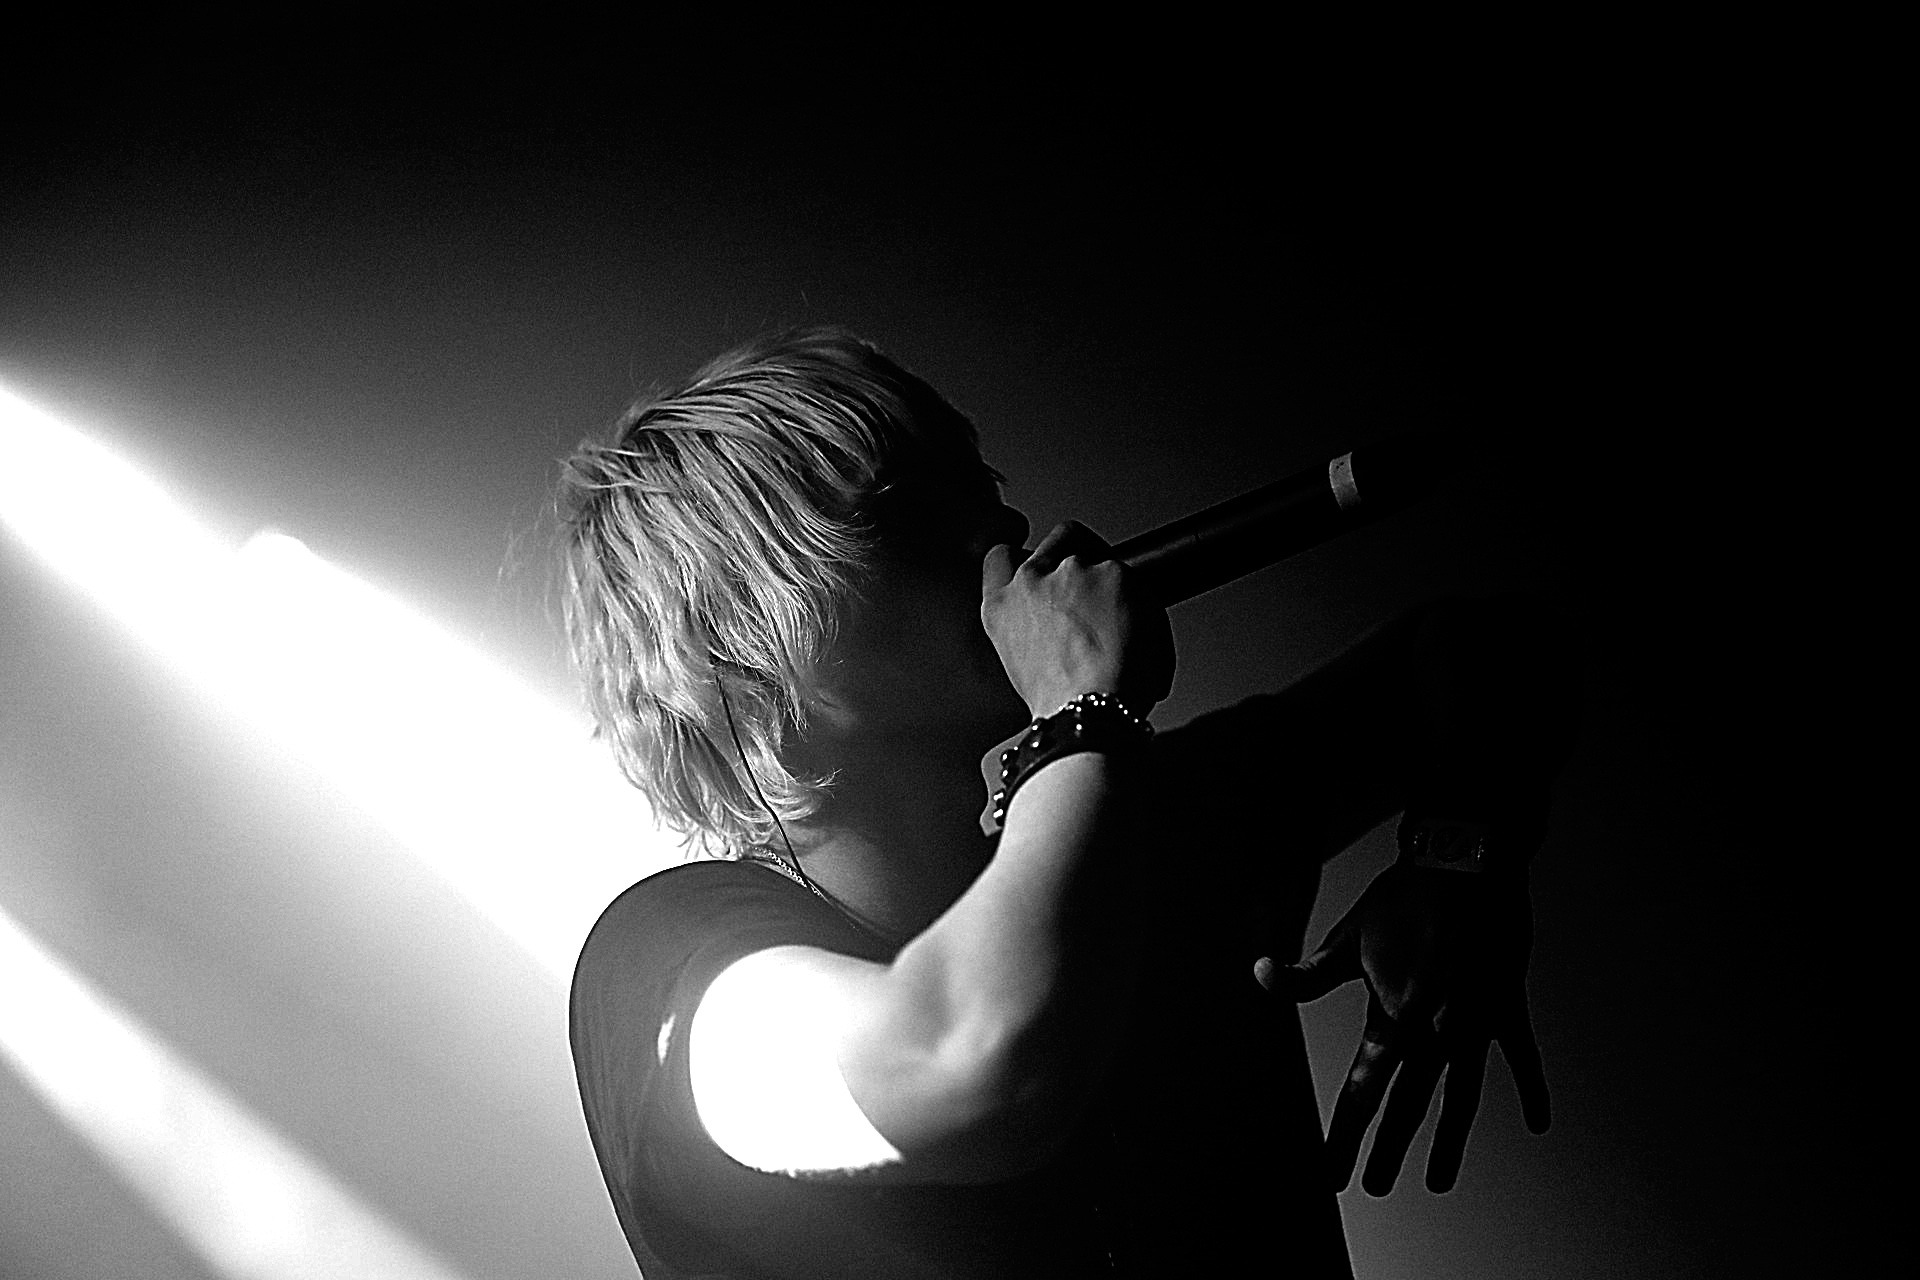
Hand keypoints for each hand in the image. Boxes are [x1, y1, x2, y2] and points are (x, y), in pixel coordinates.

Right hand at [981, 520, 1173, 717]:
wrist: (1087, 713)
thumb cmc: (1061, 706)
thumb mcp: (1023, 665)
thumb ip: (1036, 626)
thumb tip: (1065, 622)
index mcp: (1002, 607)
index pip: (1003, 556)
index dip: (1031, 557)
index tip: (1047, 565)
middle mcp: (1031, 581)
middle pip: (1064, 538)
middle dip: (1089, 557)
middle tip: (1104, 593)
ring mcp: (1072, 572)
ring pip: (1108, 559)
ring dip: (1121, 589)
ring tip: (1128, 637)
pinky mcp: (1113, 572)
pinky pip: (1142, 583)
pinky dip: (1150, 611)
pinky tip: (1145, 644)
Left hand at [1258, 863, 1549, 1193]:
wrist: (1467, 862)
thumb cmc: (1404, 897)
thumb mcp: (1348, 936)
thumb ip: (1307, 972)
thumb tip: (1260, 974)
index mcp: (1395, 1012)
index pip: (1363, 1088)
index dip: (1345, 1134)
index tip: (1332, 1172)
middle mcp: (1437, 1027)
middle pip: (1410, 1104)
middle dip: (1388, 1149)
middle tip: (1372, 1187)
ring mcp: (1476, 1020)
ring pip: (1463, 1096)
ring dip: (1449, 1141)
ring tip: (1438, 1182)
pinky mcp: (1505, 1005)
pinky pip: (1521, 1055)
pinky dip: (1532, 1088)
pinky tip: (1539, 1124)